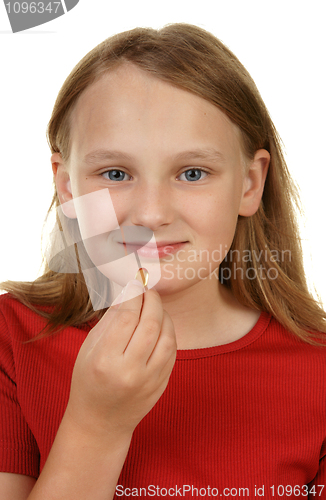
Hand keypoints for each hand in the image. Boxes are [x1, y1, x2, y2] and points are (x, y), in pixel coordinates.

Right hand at [64, 280, 176, 440]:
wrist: (100, 423)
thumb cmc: (88, 382)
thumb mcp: (89, 349)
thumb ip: (109, 320)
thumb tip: (127, 292)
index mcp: (105, 361)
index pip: (126, 317)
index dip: (133, 295)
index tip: (135, 283)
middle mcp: (130, 372)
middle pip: (151, 325)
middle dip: (152, 301)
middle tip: (149, 291)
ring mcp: (149, 381)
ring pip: (167, 337)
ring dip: (165, 316)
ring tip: (155, 308)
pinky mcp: (162, 385)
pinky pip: (172, 352)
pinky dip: (169, 333)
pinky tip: (161, 325)